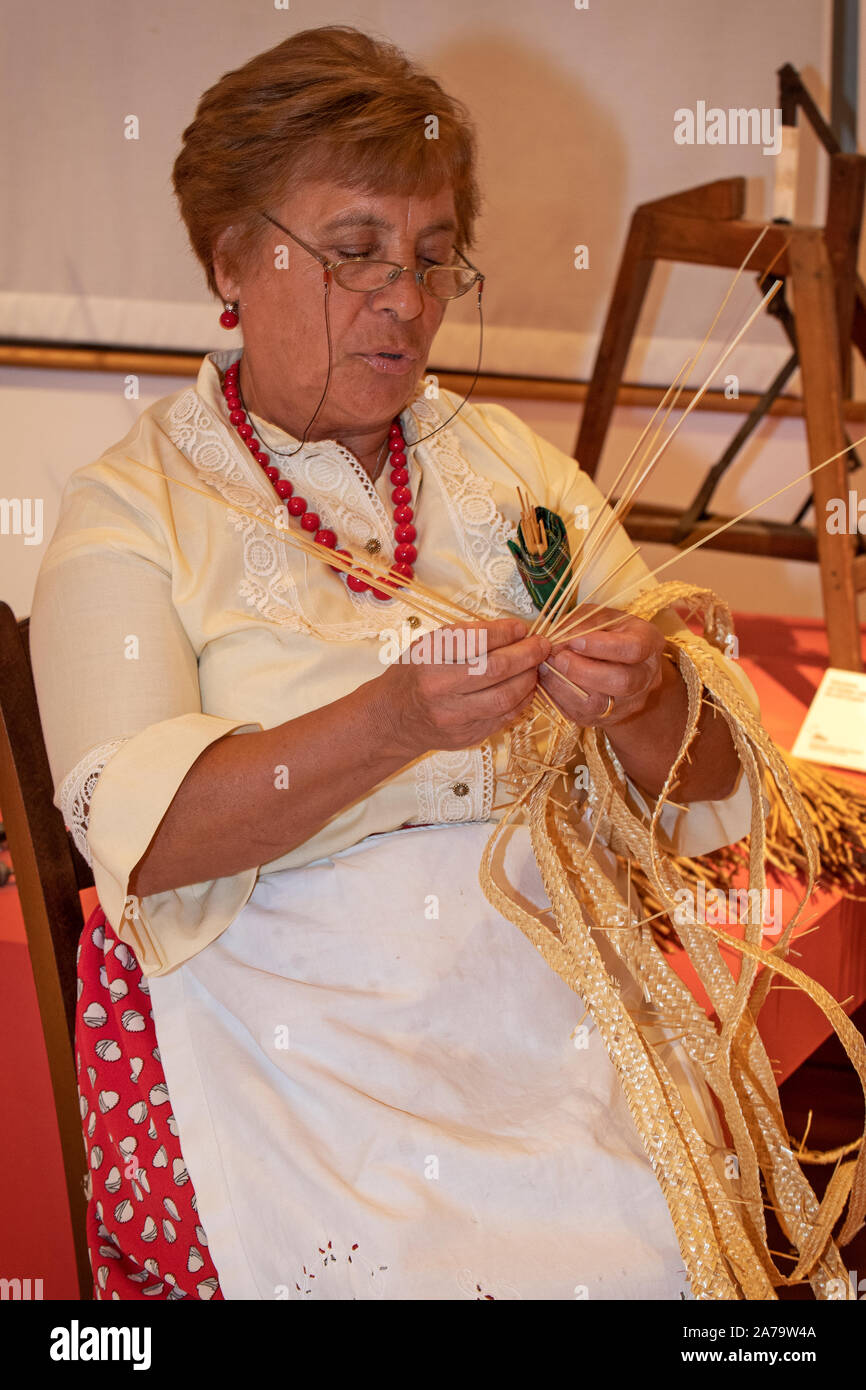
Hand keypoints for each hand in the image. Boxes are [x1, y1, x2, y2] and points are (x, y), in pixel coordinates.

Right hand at [377, 617, 551, 758]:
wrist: (393, 719)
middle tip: (541, 645)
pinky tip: (525, 687)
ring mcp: (454, 717)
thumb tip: (512, 631)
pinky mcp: (467, 736)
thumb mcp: (428, 645)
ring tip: (534, 667)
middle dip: (526, 655)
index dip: (505, 633)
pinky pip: (504, 717)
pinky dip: (521, 700)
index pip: (476, 641)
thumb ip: (466, 636)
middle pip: (496, 670)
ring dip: (528, 679)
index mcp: (428, 659)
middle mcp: (439, 689)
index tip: (521, 628)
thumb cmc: (413, 674)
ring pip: (505, 697)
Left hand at [537, 605, 664, 727]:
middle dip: (583, 671)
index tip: (575, 640)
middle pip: (621, 682)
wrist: (619, 664)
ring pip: (598, 705)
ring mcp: (629, 702)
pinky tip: (548, 681)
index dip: (603, 646)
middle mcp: (646, 677)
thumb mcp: (600, 616)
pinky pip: (580, 714)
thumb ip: (582, 623)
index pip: (633, 648)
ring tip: (546, 667)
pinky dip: (559, 698)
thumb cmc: (608, 632)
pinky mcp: (607, 719)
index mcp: (649, 643)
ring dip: (566, 686)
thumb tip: (560, 639)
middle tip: (559, 658)